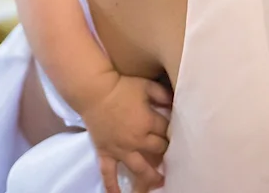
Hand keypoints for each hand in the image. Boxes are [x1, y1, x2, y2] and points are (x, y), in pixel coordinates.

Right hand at [81, 72, 171, 192]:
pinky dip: (112, 187)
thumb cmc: (121, 86)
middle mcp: (136, 139)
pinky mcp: (105, 152)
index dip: (171, 128)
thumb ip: (162, 94)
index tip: (174, 129)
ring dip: (151, 177)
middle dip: (165, 150)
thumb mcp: (146, 85)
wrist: (94, 91)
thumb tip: (174, 102)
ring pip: (139, 168)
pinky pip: (108, 174)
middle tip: (170, 153)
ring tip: (160, 183)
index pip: (166, 130)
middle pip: (158, 150)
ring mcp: (120, 149)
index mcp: (148, 122)